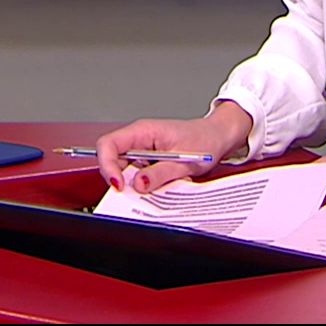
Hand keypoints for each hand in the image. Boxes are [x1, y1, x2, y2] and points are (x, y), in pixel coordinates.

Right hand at [95, 102, 252, 194]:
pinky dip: (144, 184)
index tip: (118, 185)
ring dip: (134, 184)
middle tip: (136, 194)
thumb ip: (160, 173)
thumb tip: (138, 185)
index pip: (108, 144)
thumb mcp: (184, 161)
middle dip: (120, 179)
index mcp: (142, 131)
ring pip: (124, 170)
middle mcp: (138, 139)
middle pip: (112, 159)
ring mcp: (142, 151)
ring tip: (156, 188)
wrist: (218, 137)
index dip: (107, 165)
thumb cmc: (204, 140)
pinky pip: (137, 175)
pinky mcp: (148, 161)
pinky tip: (160, 186)